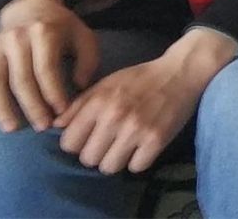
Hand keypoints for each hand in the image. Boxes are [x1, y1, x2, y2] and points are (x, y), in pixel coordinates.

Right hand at [0, 0, 98, 132]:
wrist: (30, 8)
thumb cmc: (61, 28)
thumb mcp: (83, 36)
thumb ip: (87, 61)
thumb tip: (79, 88)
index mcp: (43, 32)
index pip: (46, 68)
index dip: (53, 93)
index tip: (62, 112)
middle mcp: (15, 39)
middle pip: (20, 79)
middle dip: (32, 106)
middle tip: (42, 126)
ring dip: (1, 108)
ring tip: (12, 129)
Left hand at [55, 27, 237, 173]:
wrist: (181, 71)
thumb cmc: (140, 78)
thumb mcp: (106, 83)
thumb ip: (79, 104)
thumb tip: (56, 126)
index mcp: (98, 101)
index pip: (68, 143)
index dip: (77, 142)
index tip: (89, 137)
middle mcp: (114, 116)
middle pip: (88, 159)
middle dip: (96, 153)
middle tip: (109, 142)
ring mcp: (136, 130)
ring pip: (109, 167)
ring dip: (116, 159)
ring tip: (125, 146)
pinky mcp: (157, 139)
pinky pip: (136, 167)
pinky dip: (138, 160)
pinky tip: (142, 146)